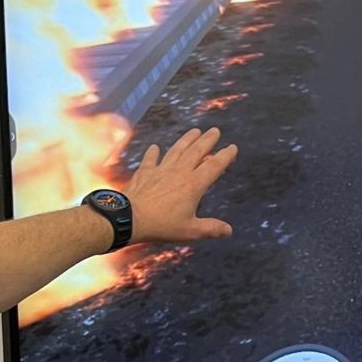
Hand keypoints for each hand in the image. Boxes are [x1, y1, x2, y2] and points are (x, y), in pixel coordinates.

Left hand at [124, 127, 237, 244]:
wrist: (129, 218)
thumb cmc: (162, 225)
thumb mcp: (190, 231)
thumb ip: (211, 229)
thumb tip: (229, 230)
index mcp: (194, 185)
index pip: (214, 166)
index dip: (225, 156)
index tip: (232, 147)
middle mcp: (179, 172)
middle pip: (197, 152)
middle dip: (207, 140)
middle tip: (215, 130)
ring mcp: (161, 170)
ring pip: (177, 150)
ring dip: (187, 139)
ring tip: (195, 131)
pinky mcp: (145, 172)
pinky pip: (150, 159)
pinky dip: (153, 152)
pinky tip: (155, 147)